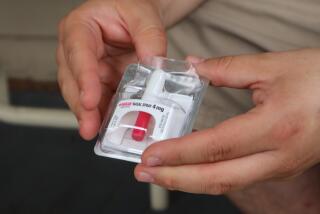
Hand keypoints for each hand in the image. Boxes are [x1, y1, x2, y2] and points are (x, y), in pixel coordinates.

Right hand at [57, 0, 165, 139]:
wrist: (136, 19)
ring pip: (81, 95)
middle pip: (73, 80)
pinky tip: (109, 128)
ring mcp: (88, 69)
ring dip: (90, 115)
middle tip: (90, 126)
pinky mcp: (99, 82)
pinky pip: (99, 101)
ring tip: (97, 133)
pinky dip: (103, 115)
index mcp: (80, 28)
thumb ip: (150, 37)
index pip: (78, 53)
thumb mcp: (143, 16)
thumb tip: (153, 66)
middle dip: (82, 106)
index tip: (90, 99)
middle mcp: (77, 51)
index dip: (83, 78)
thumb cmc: (132, 10)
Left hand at [134, 49, 319, 193]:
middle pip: (216, 178)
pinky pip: (237, 177)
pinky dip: (207, 175)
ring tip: (160, 174)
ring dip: (188, 180)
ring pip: (226, 183)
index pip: (214, 147)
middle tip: (143, 173)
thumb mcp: (274, 67)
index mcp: (275, 128)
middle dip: (175, 179)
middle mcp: (277, 157)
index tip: (150, 154)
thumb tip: (194, 67)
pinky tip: (190, 167)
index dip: (178, 153)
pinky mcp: (279, 167)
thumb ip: (227, 67)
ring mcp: (279, 167)